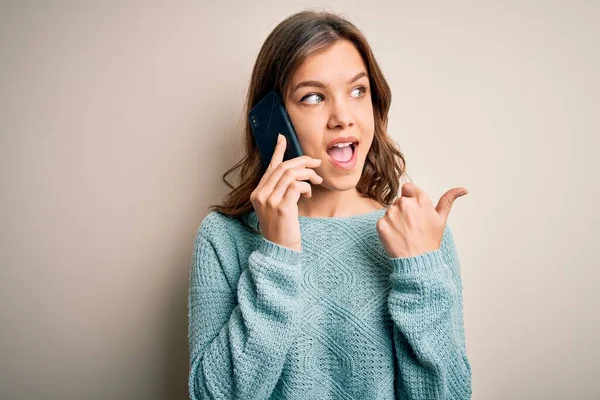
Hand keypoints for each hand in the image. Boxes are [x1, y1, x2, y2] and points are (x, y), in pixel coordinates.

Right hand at [250, 134, 322, 251]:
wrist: (280, 250)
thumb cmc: (282, 229)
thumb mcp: (278, 207)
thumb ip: (281, 190)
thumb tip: (295, 173)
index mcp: (257, 194)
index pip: (269, 167)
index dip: (277, 151)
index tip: (282, 138)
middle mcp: (260, 195)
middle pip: (283, 168)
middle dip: (302, 162)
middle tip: (316, 163)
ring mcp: (270, 201)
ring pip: (291, 174)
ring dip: (307, 174)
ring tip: (316, 181)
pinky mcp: (282, 207)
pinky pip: (297, 186)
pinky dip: (306, 187)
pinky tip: (308, 195)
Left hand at [376, 182, 467, 257]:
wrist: (417, 261)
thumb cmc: (430, 241)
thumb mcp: (441, 220)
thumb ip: (448, 200)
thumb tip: (463, 189)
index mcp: (420, 200)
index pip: (408, 188)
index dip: (410, 198)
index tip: (413, 210)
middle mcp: (405, 203)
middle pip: (399, 200)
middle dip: (403, 210)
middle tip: (411, 226)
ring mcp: (392, 213)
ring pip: (390, 211)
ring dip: (394, 219)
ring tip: (404, 232)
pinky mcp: (381, 224)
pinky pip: (382, 222)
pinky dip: (387, 229)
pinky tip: (396, 237)